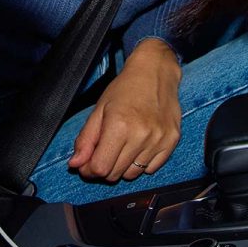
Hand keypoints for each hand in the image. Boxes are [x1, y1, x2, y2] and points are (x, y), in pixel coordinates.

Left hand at [67, 39, 182, 183]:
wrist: (156, 72)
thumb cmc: (125, 88)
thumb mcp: (99, 110)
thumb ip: (86, 139)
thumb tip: (75, 164)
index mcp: (119, 125)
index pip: (100, 168)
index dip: (89, 170)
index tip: (87, 164)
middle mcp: (141, 135)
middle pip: (115, 174)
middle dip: (104, 167)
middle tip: (104, 152)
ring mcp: (158, 140)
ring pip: (133, 174)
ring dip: (123, 167)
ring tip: (122, 146)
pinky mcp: (171, 142)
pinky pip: (151, 169)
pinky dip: (141, 164)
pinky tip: (138, 146)